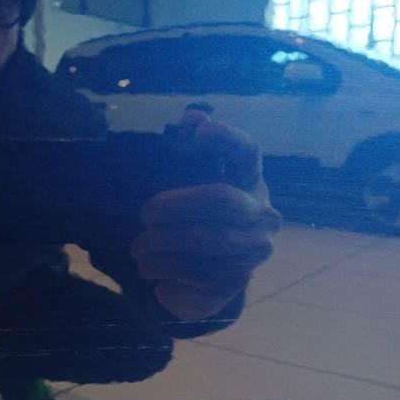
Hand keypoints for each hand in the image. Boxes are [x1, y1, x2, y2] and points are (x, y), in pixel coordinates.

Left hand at [130, 112, 281, 320]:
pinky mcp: (236, 282)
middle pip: (220, 198)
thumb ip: (187, 154)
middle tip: (143, 214)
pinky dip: (164, 268)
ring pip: (206, 240)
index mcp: (250, 182)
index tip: (197, 132)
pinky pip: (197, 272)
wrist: (204, 283)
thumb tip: (191, 116)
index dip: (226, 139)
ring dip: (161, 243)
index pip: (247, 152)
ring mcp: (253, 251)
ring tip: (137, 247)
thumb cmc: (195, 225)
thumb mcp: (188, 191)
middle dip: (174, 205)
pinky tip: (147, 267)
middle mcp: (262, 214)